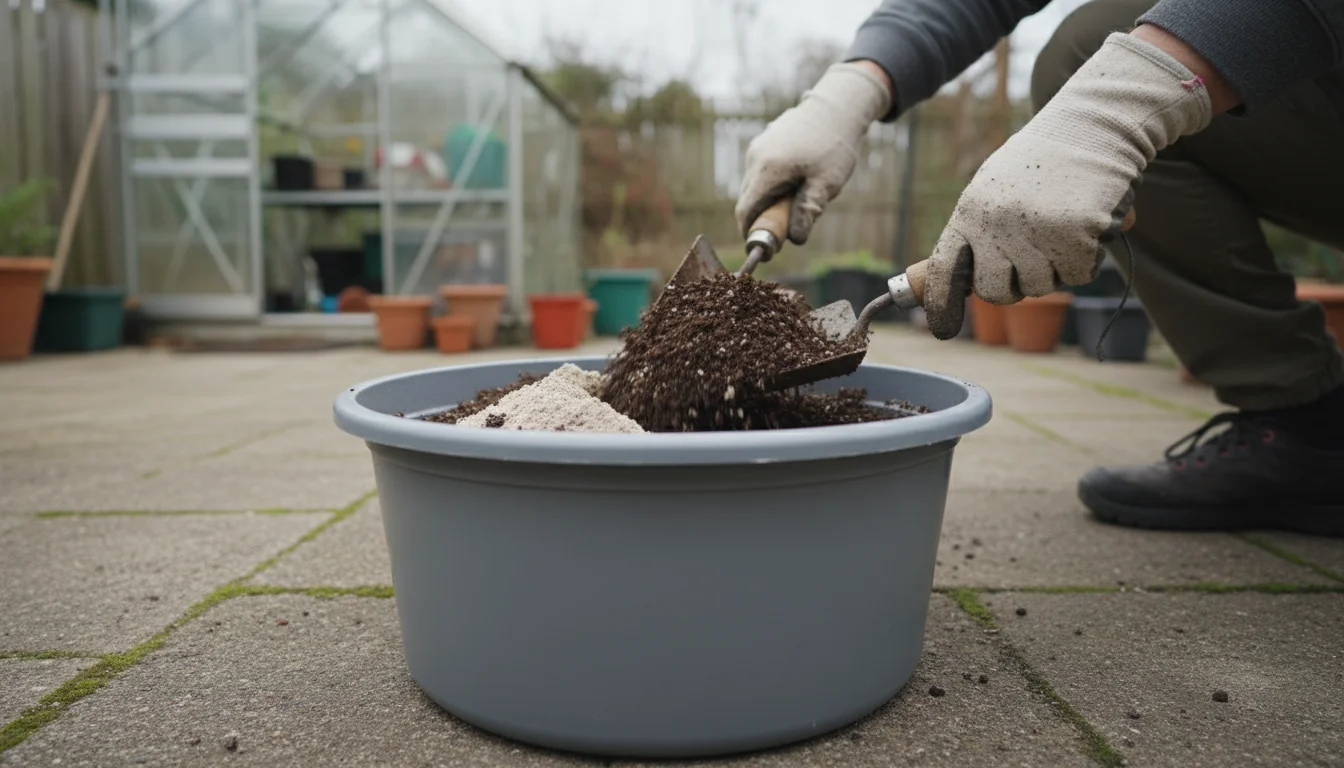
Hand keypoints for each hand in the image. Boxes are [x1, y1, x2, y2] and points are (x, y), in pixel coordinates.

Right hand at [734, 62, 890, 243]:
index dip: (752, 233)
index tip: (769, 246)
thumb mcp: (826, 183)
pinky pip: (761, 173)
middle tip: (790, 226)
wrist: (837, 106)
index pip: (745, 212)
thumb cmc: (834, 145)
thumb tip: (794, 239)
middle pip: (748, 200)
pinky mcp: (763, 143)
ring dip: (771, 200)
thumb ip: (807, 212)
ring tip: (801, 197)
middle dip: (765, 218)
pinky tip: (798, 180)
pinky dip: (773, 185)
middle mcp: (755, 158)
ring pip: (755, 186)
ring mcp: (757, 148)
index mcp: (767, 170)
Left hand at [922, 33, 1212, 338]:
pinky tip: (1086, 225)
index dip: (940, 303)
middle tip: (1028, 263)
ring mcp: (1037, 233)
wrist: (1093, 126)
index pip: (945, 270)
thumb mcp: (995, 187)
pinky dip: (1087, 258)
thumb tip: (959, 281)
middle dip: (1011, 288)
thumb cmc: (1043, 159)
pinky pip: (1078, 275)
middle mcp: (997, 226)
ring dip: (1054, 267)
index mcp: (971, 212)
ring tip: (1061, 226)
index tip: (942, 328)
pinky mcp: (1077, 237)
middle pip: (994, 292)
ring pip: (1041, 285)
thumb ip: (978, 230)